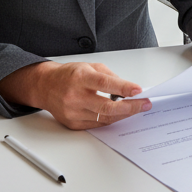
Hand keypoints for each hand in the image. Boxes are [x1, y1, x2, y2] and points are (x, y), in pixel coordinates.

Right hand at [0, 61, 151, 129]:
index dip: (124, 88)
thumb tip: (129, 89)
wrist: (46, 86)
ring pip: (104, 118)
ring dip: (124, 114)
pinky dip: (111, 119)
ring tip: (136, 108)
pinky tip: (120, 114)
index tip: (139, 91)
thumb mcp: (91, 67)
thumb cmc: (69, 75)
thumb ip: (110, 77)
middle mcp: (75, 96)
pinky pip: (97, 124)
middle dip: (130, 107)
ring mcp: (73, 112)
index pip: (105, 84)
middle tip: (145, 104)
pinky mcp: (73, 123)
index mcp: (80, 78)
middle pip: (106, 107)